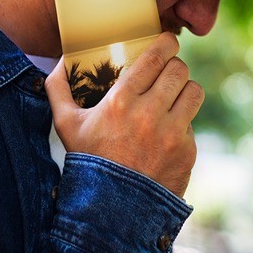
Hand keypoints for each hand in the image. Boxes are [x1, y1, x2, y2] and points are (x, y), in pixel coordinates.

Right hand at [45, 33, 202, 197]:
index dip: (167, 43)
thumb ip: (58, 89)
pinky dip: (182, 123)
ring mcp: (172, 133)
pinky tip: (167, 132)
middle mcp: (150, 113)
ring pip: (194, 91)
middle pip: (179, 70)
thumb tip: (59, 62)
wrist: (111, 210)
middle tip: (168, 71)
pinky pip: (192, 123)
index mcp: (121, 100)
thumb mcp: (66, 125)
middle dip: (175, 66)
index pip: (156, 57)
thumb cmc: (88, 161)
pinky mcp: (187, 151)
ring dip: (185, 90)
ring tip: (175, 95)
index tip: (168, 42)